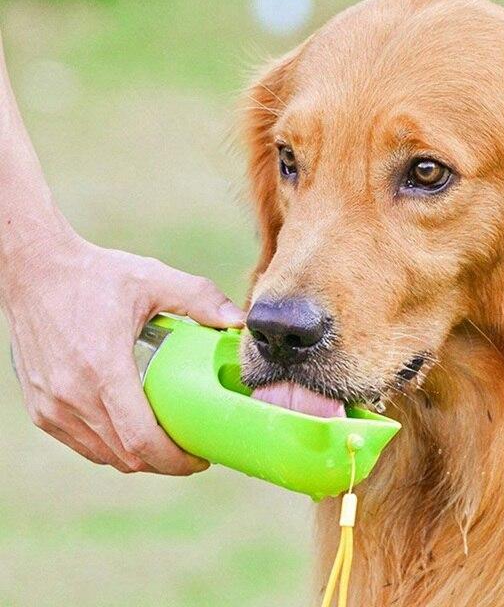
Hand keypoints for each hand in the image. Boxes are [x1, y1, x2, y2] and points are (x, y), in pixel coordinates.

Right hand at [3, 230, 244, 473]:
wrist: (33, 271)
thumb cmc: (94, 274)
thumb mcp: (153, 279)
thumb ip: (199, 298)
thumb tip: (239, 322)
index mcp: (102, 370)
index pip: (140, 440)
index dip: (175, 460)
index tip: (202, 457)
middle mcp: (71, 397)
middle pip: (125, 456)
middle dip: (164, 463)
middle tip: (194, 450)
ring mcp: (50, 407)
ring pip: (102, 455)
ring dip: (138, 458)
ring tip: (169, 443)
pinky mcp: (39, 407)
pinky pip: (81, 443)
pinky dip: (111, 446)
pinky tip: (134, 432)